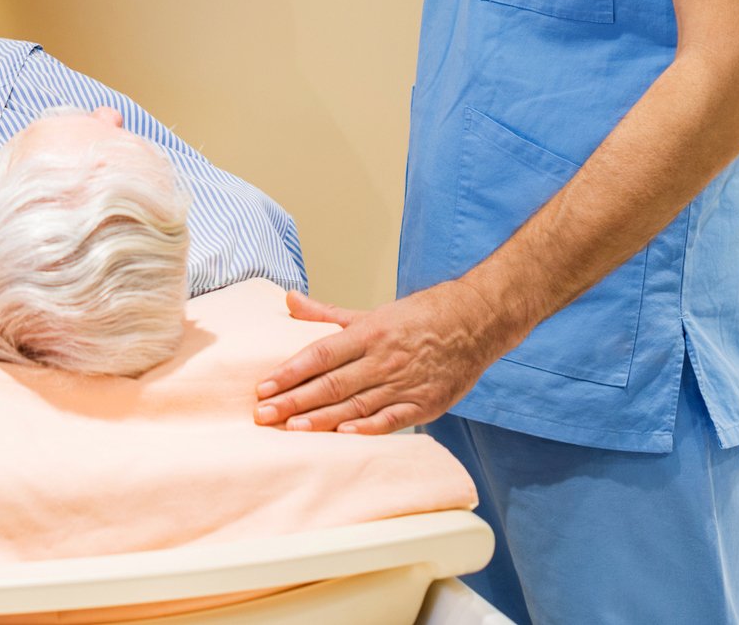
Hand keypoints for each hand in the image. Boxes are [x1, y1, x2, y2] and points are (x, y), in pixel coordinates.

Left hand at [253, 280, 509, 434]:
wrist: (476, 323)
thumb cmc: (418, 317)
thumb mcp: (371, 311)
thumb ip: (326, 313)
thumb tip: (289, 300)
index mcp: (369, 332)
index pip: (320, 355)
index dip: (290, 372)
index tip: (264, 387)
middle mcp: (383, 359)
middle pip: (332, 384)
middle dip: (294, 401)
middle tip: (263, 415)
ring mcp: (404, 383)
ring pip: (356, 405)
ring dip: (322, 420)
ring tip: (290, 429)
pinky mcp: (425, 404)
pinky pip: (391, 420)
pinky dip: (367, 429)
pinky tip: (343, 438)